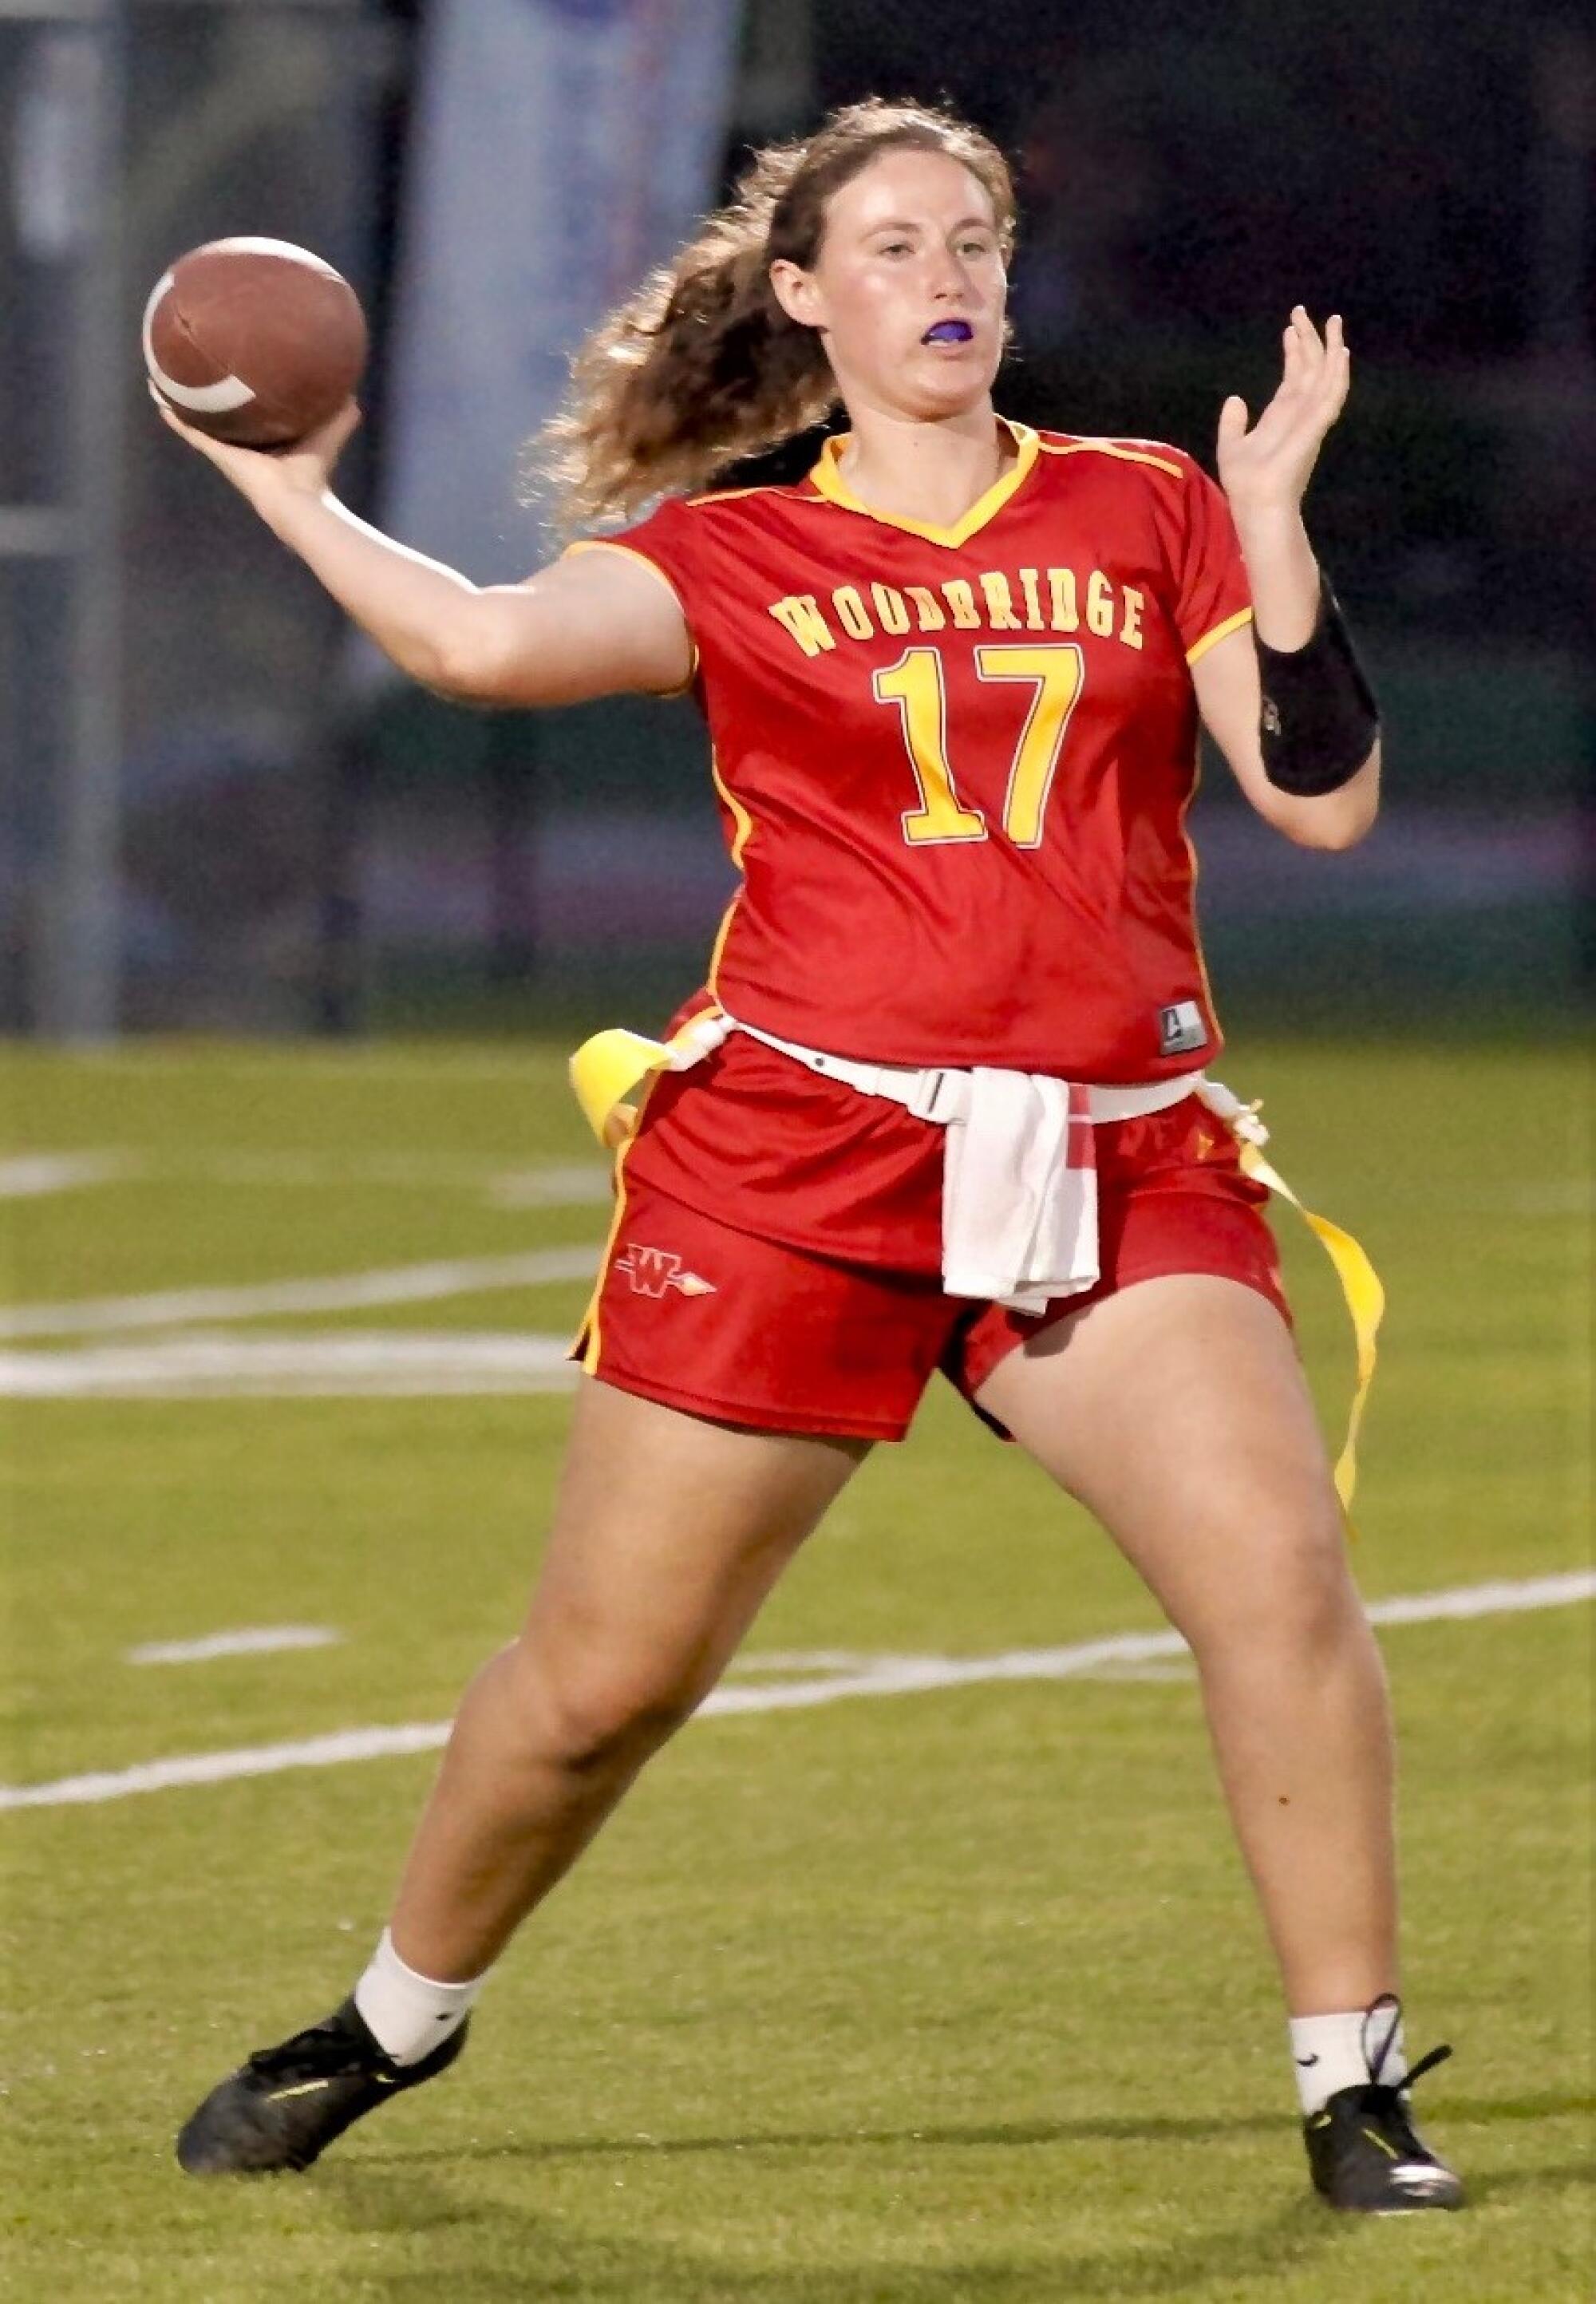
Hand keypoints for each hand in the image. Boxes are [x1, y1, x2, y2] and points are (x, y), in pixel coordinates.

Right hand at [150, 388, 360, 508]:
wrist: (297, 499)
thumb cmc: (315, 468)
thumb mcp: (331, 429)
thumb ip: (342, 411)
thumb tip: (351, 387)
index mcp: (269, 438)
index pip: (254, 412)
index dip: (247, 394)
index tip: (238, 371)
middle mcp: (245, 444)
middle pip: (224, 415)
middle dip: (211, 396)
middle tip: (195, 368)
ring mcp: (228, 449)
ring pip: (200, 420)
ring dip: (183, 402)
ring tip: (165, 378)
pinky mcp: (217, 453)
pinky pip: (191, 431)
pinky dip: (175, 416)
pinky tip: (158, 396)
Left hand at [1216, 309, 1348, 523]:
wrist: (1256, 505)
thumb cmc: (1246, 484)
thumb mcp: (1232, 447)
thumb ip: (1233, 424)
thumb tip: (1234, 398)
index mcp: (1282, 417)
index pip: (1292, 377)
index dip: (1292, 352)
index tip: (1289, 328)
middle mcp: (1300, 414)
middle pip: (1310, 369)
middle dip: (1309, 340)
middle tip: (1303, 311)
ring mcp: (1311, 419)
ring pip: (1325, 375)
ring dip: (1329, 348)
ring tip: (1331, 320)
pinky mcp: (1316, 426)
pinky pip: (1332, 395)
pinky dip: (1338, 373)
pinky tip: (1341, 352)